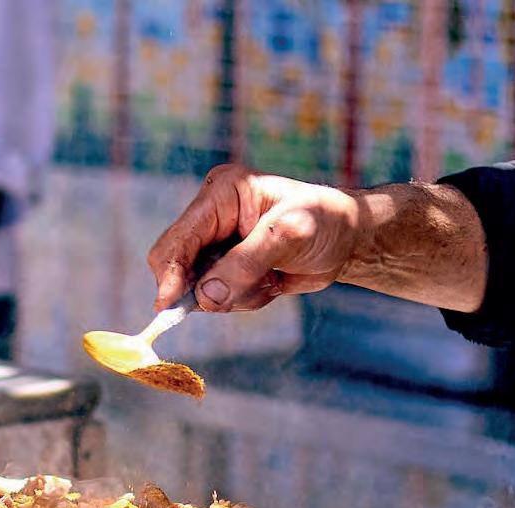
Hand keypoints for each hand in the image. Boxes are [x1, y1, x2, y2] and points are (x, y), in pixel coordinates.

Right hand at [148, 164, 362, 312]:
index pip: (177, 238)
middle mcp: (211, 218)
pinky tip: (271, 283)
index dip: (170, 273)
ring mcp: (217, 246)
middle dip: (208, 287)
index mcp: (220, 194)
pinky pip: (218, 299)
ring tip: (271, 279)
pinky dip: (245, 300)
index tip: (168, 306)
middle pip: (178, 267)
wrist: (346, 239)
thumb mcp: (288, 236)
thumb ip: (244, 265)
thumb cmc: (323, 222)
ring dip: (235, 295)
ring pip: (199, 290)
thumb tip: (205, 297)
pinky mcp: (227, 269)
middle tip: (246, 290)